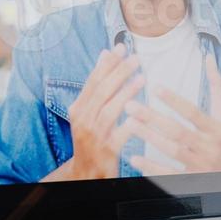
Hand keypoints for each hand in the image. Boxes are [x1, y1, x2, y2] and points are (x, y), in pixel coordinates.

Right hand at [47, 43, 143, 181]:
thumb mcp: (88, 111)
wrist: (84, 173)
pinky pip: (119, 136)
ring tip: (142, 78)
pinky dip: (129, 125)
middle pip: (101, 92)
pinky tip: (141, 114)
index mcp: (78, 109)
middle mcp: (83, 121)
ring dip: (126, 93)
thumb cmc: (92, 137)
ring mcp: (94, 136)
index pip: (93, 81)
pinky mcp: (107, 152)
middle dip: (119, 73)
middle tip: (136, 58)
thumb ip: (97, 85)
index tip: (120, 46)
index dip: (107, 63)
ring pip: (110, 111)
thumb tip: (105, 53)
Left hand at [127, 52, 220, 174]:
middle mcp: (208, 146)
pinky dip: (152, 168)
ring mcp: (200, 165)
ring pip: (172, 151)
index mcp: (216, 128)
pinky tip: (134, 158)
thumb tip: (208, 56)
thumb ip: (216, 85)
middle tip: (129, 105)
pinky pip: (170, 175)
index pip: (193, 113)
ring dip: (150, 138)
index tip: (155, 87)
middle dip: (152, 118)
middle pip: (177, 131)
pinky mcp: (193, 180)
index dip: (175, 100)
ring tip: (129, 124)